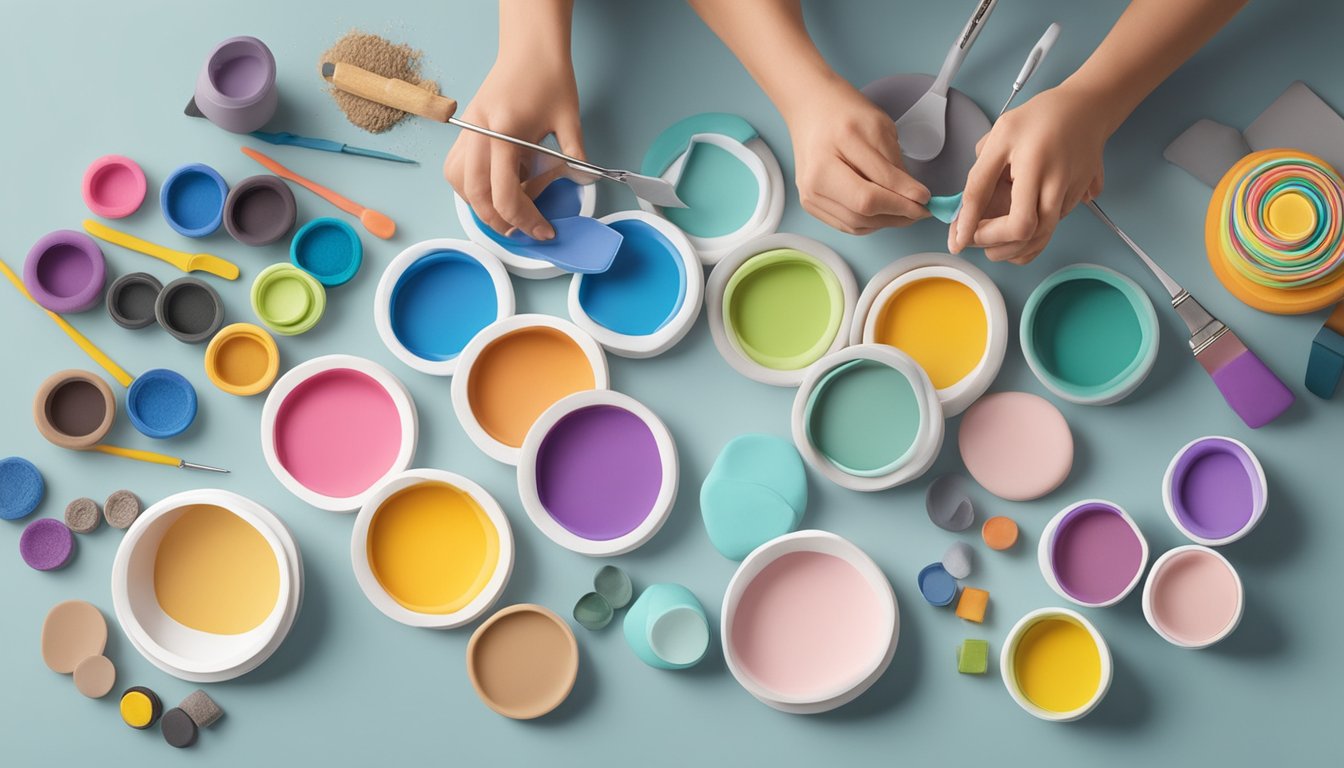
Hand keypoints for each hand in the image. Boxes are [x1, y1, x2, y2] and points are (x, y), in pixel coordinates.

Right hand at [443, 54, 582, 240]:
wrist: (530, 47)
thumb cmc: (549, 76)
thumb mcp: (569, 119)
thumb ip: (575, 157)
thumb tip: (583, 184)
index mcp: (505, 131)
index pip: (506, 192)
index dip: (526, 220)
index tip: (544, 231)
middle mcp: (479, 132)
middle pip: (476, 195)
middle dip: (500, 221)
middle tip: (524, 231)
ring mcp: (468, 130)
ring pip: (458, 183)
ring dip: (479, 205)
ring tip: (507, 213)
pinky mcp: (466, 129)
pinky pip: (456, 168)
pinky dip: (470, 186)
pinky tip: (492, 188)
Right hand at [782, 78, 930, 234]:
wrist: (811, 109)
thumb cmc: (845, 113)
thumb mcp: (879, 128)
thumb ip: (895, 166)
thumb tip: (914, 196)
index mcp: (835, 148)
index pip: (876, 185)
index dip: (905, 196)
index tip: (926, 198)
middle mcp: (816, 176)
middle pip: (863, 209)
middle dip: (899, 213)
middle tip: (920, 210)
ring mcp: (809, 193)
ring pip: (856, 223)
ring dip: (887, 221)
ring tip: (906, 213)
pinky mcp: (810, 203)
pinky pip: (846, 224)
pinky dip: (871, 223)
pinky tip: (885, 213)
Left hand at [948, 85, 1106, 263]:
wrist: (1086, 108)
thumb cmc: (1040, 118)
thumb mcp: (1000, 136)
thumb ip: (981, 175)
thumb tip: (964, 214)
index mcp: (1036, 166)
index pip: (1014, 220)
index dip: (982, 234)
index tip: (960, 240)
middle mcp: (1058, 185)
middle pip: (1030, 235)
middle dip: (996, 245)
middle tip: (974, 239)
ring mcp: (1072, 194)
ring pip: (1042, 238)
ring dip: (1013, 249)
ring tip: (990, 242)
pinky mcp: (1079, 199)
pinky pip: (1052, 229)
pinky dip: (1029, 240)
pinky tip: (1009, 235)